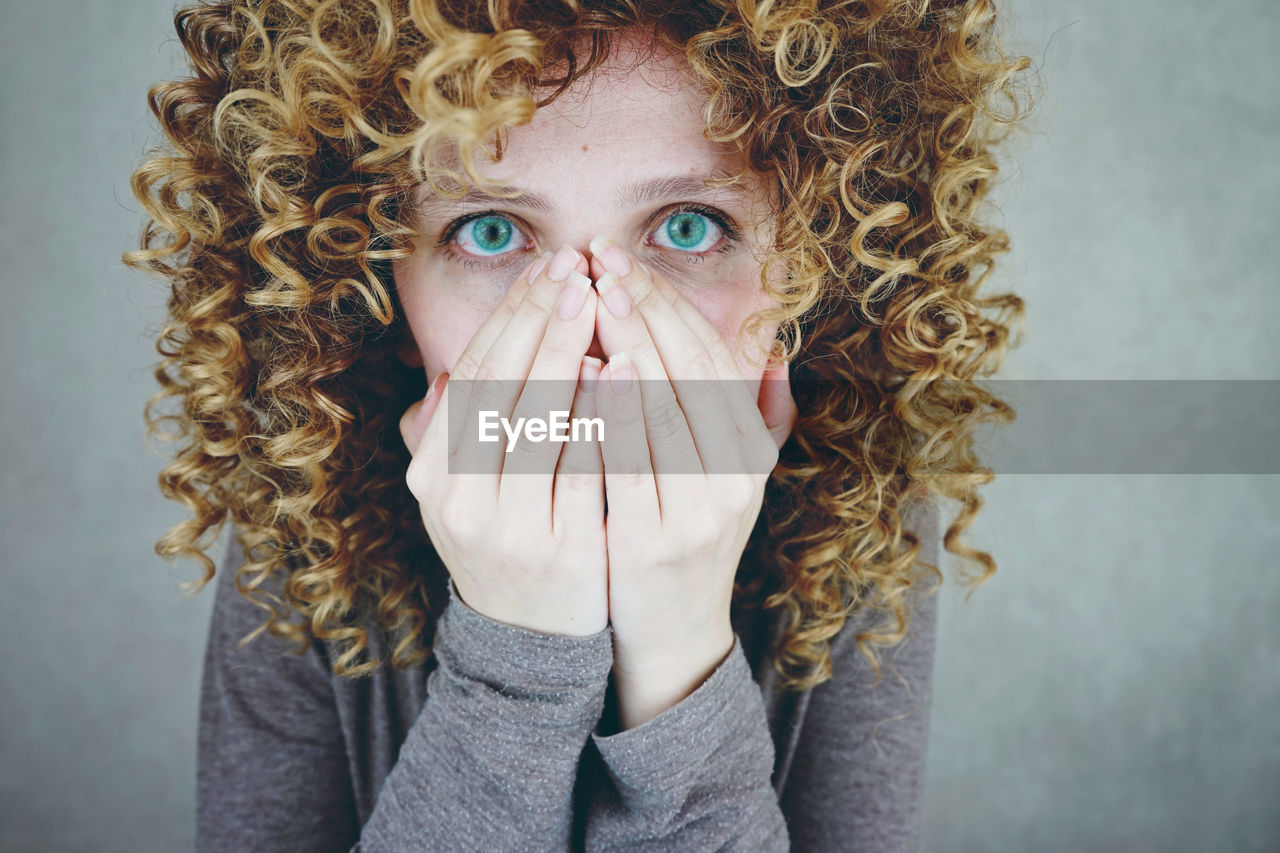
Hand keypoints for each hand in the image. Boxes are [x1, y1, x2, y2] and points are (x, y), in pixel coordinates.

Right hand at [398, 246, 609, 636]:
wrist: (532, 642)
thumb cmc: (510, 545)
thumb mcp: (464, 497)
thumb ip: (455, 437)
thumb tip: (452, 372)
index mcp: (434, 475)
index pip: (472, 377)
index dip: (508, 318)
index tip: (544, 270)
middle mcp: (458, 499)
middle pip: (499, 389)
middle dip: (538, 321)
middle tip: (573, 268)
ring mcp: (507, 527)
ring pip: (536, 423)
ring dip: (564, 355)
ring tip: (594, 302)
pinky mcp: (559, 550)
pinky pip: (581, 470)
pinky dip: (596, 417)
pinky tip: (615, 373)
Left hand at [587, 236, 796, 727]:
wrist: (671, 633)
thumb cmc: (689, 538)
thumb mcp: (734, 477)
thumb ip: (756, 415)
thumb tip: (774, 349)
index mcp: (746, 448)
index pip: (709, 357)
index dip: (667, 302)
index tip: (623, 259)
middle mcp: (733, 475)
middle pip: (689, 371)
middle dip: (645, 307)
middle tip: (601, 257)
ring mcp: (698, 511)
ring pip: (666, 409)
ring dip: (631, 343)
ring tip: (597, 294)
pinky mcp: (655, 542)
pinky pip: (632, 466)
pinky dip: (617, 414)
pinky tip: (595, 370)